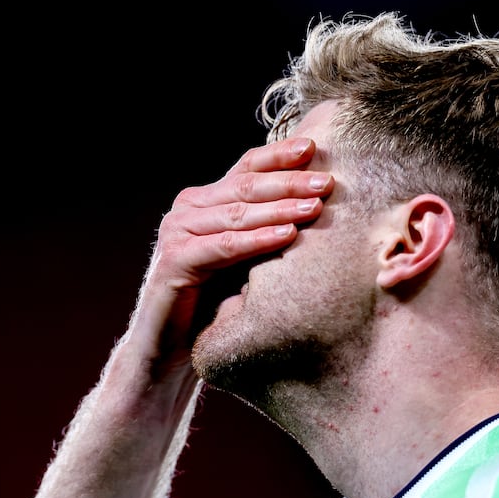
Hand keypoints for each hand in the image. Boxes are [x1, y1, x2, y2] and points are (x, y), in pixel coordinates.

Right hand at [125, 137, 334, 363]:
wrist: (172, 348)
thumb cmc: (215, 301)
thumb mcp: (246, 255)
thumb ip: (267, 227)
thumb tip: (320, 203)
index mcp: (206, 200)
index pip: (247, 167)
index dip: (280, 156)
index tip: (315, 148)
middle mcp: (188, 209)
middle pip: (245, 185)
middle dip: (289, 181)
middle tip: (326, 181)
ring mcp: (178, 232)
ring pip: (237, 213)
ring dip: (279, 208)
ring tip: (315, 205)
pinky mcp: (174, 261)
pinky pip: (224, 246)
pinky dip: (257, 240)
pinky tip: (287, 235)